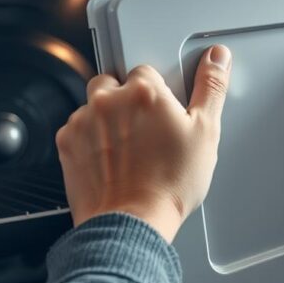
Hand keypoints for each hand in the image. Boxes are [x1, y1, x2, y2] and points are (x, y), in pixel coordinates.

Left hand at [55, 45, 231, 241]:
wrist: (132, 224)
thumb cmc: (168, 185)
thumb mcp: (206, 133)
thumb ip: (211, 88)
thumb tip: (217, 59)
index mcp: (145, 92)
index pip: (147, 70)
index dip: (158, 93)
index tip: (163, 113)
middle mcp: (109, 100)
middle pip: (114, 81)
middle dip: (126, 98)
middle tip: (144, 128)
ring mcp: (83, 121)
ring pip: (93, 105)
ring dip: (106, 118)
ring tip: (128, 149)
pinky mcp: (66, 143)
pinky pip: (76, 129)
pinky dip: (89, 140)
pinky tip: (110, 160)